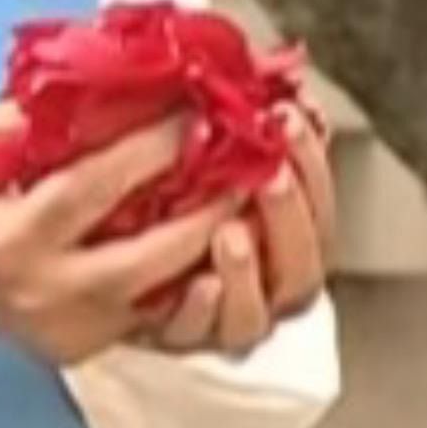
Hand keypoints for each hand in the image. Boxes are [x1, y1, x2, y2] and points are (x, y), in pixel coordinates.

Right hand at [0, 105, 237, 368]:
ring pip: (164, 293)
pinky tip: (221, 245)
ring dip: (212, 248)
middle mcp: (48, 292)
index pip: (94, 189)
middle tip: (251, 169)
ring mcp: (73, 329)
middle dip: (207, 211)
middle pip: (150, 254)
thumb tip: (76, 88)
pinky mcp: (87, 346)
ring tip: (250, 205)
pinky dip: (189, 277)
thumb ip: (12, 124)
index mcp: (13, 240)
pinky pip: (153, 313)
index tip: (193, 115)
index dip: (149, 150)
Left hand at [143, 104, 334, 360]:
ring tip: (230, 233)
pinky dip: (200, 311)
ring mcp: (225, 320)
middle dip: (288, 216)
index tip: (289, 119)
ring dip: (248, 271)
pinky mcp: (179, 337)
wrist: (105, 253)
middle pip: (303, 266)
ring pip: (257, 312)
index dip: (314, 167)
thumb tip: (294, 90)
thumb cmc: (174, 194)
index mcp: (289, 241)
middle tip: (267, 174)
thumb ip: (257, 134)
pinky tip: (196, 283)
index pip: (321, 208)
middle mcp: (266, 289)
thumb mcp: (218, 156)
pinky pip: (197, 335)